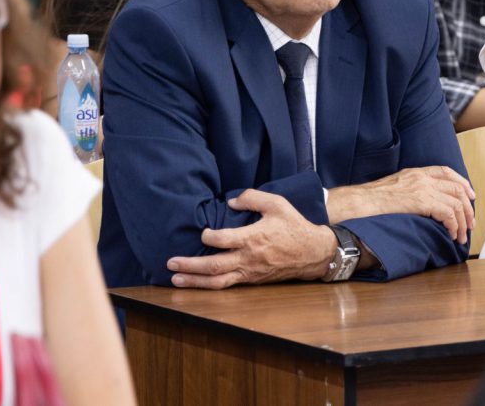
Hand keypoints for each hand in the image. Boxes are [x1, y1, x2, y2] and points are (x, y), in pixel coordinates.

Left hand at [166, 189, 335, 288]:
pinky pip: (228, 285)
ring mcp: (250, 272)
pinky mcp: (252, 280)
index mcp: (253, 238)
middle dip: (190, 265)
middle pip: (213, 266)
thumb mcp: (277, 203)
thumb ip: (252, 198)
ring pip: (217, 281)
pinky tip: (197, 283)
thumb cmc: (294, 226)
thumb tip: (231, 202)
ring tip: (175, 280)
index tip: (203, 232)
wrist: (313, 253)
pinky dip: (210, 286)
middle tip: (170, 262)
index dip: (208, 236)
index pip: (222, 240)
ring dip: (195, 281)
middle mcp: (248, 258)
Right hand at [326, 166, 474, 243]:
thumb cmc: (372, 199)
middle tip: (470, 223)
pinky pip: (448, 212)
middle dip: (467, 207)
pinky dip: (453, 224)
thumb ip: (410, 189)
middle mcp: (422, 177)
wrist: (360, 202)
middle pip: (456, 188)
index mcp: (415, 172)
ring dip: (462, 221)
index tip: (469, 196)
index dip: (462, 183)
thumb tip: (422, 203)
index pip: (446, 172)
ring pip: (456, 202)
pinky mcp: (421, 201)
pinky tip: (450, 233)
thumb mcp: (394, 187)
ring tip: (460, 235)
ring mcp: (422, 188)